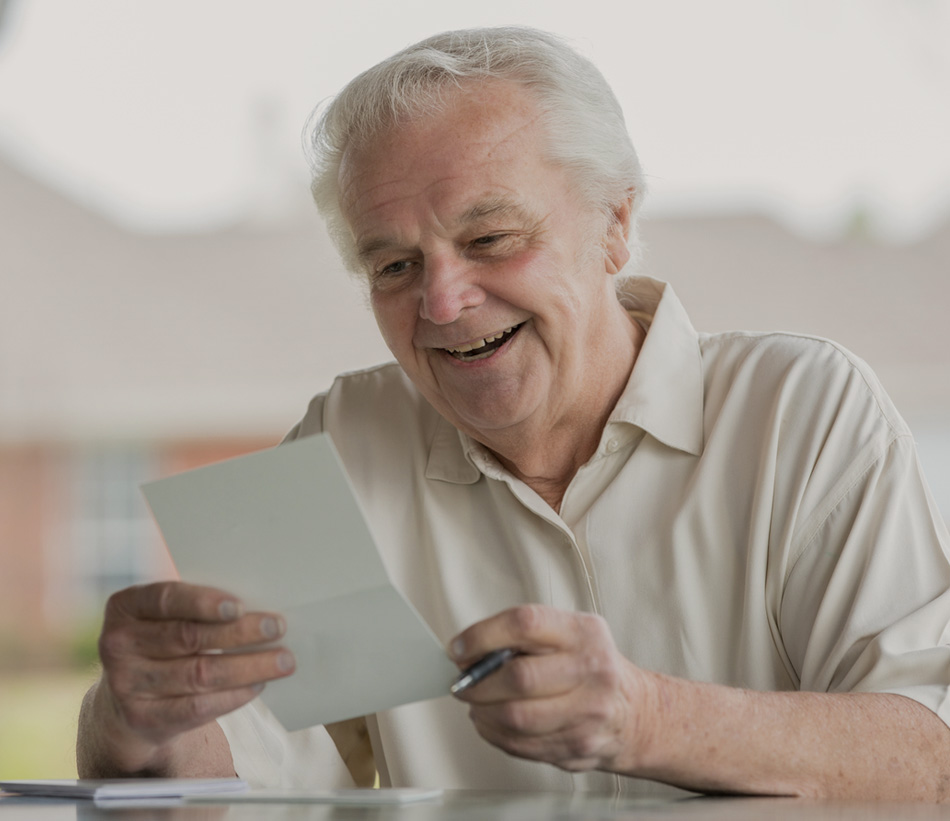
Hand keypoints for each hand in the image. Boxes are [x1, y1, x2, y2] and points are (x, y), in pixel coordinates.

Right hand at [93, 581, 293, 771]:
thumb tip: (258, 608)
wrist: (127, 701)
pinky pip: (197, 707)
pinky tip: (258, 685)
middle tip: (277, 628)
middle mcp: (118, 644)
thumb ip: (198, 609)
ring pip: (199, 674)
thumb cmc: (162, 643)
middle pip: (189, 637)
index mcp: (125, 607)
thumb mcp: (167, 618)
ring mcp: (126, 684)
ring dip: (248, 667)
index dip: (203, 602)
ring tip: (282, 660)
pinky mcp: (143, 717)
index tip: (239, 606)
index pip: (166, 599)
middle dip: (240, 633)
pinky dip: (234, 695)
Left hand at [449, 604, 654, 773]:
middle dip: (478, 682)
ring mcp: (588, 712)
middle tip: (463, 682)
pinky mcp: (578, 746)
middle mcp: (591, 670)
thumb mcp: (568, 633)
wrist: (635, 713)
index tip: (459, 648)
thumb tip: (467, 650)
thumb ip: (523, 636)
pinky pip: (520, 744)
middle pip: (518, 677)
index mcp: (583, 632)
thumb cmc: (589, 666)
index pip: (525, 624)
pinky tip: (492, 722)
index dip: (482, 635)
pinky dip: (494, 734)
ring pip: (516, 717)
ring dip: (482, 712)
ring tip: (477, 704)